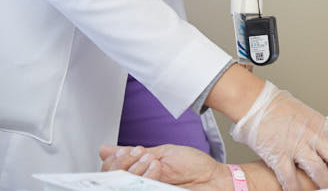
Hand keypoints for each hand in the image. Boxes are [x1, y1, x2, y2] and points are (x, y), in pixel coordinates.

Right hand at [99, 144, 225, 188]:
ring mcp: (147, 189)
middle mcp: (139, 183)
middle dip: (121, 163)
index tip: (127, 151)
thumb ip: (133, 153)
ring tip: (152, 160)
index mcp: (138, 171)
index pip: (110, 172)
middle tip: (139, 155)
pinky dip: (146, 175)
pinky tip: (156, 168)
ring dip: (135, 168)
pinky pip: (141, 188)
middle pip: (112, 180)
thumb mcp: (161, 153)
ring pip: (124, 185)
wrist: (213, 178)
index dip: (112, 161)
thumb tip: (106, 149)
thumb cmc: (192, 165)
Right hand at [231, 80, 327, 189]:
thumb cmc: (280, 107)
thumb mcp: (307, 115)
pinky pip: (290, 176)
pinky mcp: (278, 154)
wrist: (257, 101)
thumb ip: (319, 129)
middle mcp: (312, 134)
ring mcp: (296, 144)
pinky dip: (295, 188)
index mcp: (321, 123)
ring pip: (318, 169)